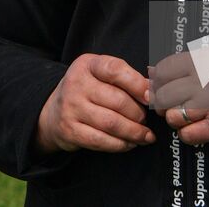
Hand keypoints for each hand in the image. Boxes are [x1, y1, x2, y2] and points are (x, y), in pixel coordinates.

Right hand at [34, 54, 155, 153]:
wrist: (53, 111)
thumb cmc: (87, 90)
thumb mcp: (100, 73)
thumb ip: (125, 76)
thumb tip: (155, 87)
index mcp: (88, 64)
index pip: (116, 70)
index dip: (137, 84)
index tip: (151, 97)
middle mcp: (77, 84)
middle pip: (117, 101)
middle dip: (138, 114)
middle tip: (146, 120)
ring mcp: (71, 108)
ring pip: (111, 123)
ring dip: (134, 132)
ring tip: (145, 135)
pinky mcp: (70, 130)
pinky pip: (101, 140)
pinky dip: (120, 144)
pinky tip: (130, 143)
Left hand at [151, 47, 208, 144]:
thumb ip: (191, 60)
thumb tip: (155, 68)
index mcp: (204, 59)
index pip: (163, 69)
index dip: (158, 82)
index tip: (161, 88)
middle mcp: (204, 79)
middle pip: (164, 95)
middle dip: (164, 103)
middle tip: (173, 107)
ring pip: (172, 116)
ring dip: (176, 120)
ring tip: (188, 118)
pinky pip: (188, 135)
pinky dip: (188, 135)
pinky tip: (198, 130)